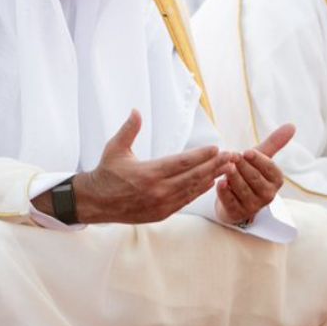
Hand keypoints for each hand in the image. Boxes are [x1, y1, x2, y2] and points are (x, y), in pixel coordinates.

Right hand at [61, 110, 229, 223]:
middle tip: (231, 156)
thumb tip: (136, 111)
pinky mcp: (161, 214)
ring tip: (227, 168)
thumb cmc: (106, 172)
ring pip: (192, 190)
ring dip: (211, 178)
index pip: (181, 163)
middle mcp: (157, 191)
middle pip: (193, 177)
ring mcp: (160, 205)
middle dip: (214, 166)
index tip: (216, 148)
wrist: (95, 202)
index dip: (201, 156)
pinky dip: (199, 191)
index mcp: (148, 174)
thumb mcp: (115, 148)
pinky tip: (210, 182)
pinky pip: (185, 201)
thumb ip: (129, 129)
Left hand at [215, 124, 293, 224]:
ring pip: (242, 189)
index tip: (247, 151)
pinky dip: (224, 192)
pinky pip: (230, 201)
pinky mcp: (237, 214)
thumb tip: (292, 125)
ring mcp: (253, 206)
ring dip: (233, 177)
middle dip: (243, 166)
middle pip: (255, 178)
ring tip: (225, 167)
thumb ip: (274, 143)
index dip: (258, 160)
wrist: (234, 200)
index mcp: (276, 180)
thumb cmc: (249, 174)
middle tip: (232, 156)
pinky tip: (219, 183)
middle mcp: (268, 195)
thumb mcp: (261, 158)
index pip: (270, 169)